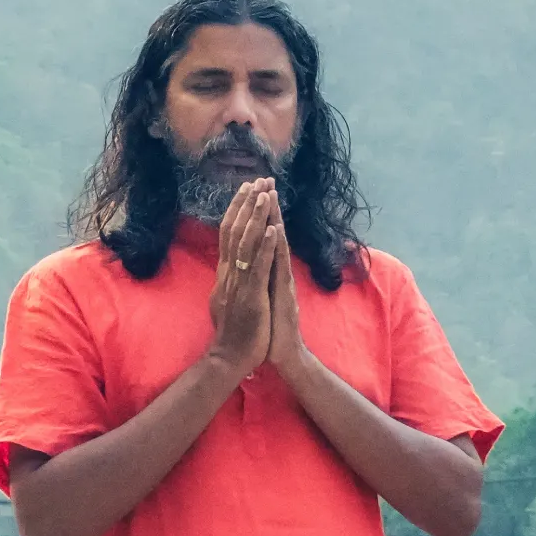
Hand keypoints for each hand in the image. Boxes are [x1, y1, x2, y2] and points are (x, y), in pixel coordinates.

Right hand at [207, 179, 278, 378]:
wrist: (230, 359)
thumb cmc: (233, 334)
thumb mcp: (226, 302)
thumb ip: (228, 282)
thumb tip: (227, 268)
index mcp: (225, 275)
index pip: (228, 234)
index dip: (237, 210)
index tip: (248, 189)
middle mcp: (229, 274)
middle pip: (235, 231)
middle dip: (247, 204)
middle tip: (258, 179)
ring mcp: (239, 284)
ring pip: (246, 244)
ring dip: (257, 217)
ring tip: (266, 194)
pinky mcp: (251, 297)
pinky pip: (258, 267)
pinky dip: (265, 247)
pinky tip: (273, 229)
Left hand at [267, 205, 306, 376]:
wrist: (283, 354)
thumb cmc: (269, 330)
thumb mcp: (259, 300)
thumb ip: (258, 281)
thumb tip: (251, 267)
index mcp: (267, 273)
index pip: (261, 239)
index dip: (258, 216)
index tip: (252, 192)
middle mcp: (276, 272)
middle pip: (270, 235)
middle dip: (267, 207)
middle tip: (265, 180)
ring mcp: (281, 281)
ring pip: (276, 244)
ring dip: (274, 218)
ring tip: (271, 194)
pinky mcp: (284, 292)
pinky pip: (279, 265)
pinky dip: (276, 246)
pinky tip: (275, 228)